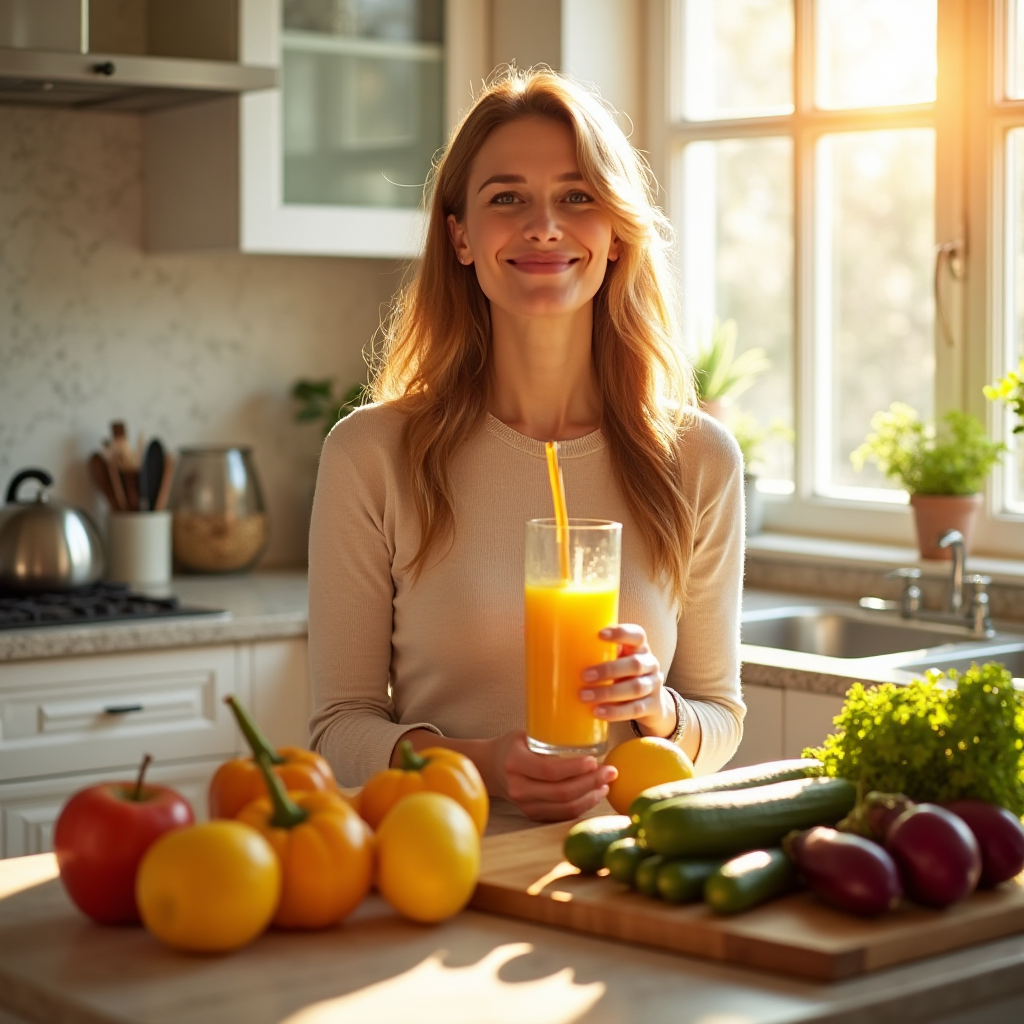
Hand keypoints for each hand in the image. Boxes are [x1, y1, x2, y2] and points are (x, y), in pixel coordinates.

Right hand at [485, 731, 616, 821]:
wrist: (491, 767)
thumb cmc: (514, 745)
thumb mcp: (526, 734)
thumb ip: (550, 738)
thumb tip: (591, 732)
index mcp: (515, 763)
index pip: (550, 770)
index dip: (576, 768)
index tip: (595, 760)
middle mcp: (518, 788)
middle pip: (562, 792)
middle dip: (591, 783)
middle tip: (610, 772)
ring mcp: (525, 805)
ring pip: (565, 808)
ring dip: (591, 797)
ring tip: (606, 784)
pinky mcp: (532, 815)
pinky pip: (563, 815)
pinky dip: (582, 805)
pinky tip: (594, 794)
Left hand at [579, 624, 676, 738]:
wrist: (652, 704)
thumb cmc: (625, 676)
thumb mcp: (618, 662)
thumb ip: (599, 655)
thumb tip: (556, 652)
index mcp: (640, 649)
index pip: (637, 635)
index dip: (621, 633)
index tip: (599, 634)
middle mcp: (650, 664)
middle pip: (634, 664)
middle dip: (608, 670)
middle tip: (584, 676)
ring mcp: (654, 686)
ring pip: (635, 688)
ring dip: (608, 693)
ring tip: (585, 697)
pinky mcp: (653, 707)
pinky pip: (635, 709)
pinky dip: (616, 712)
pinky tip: (599, 712)